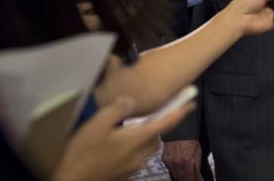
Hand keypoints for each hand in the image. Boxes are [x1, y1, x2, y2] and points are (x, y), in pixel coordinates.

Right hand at [52, 97, 194, 180]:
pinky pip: (136, 158)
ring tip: (132, 127)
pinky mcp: (123, 175)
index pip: (166, 123)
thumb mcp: (96, 124)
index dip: (180, 111)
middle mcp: (139, 155)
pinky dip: (134, 147)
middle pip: (157, 136)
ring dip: (146, 136)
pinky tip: (118, 144)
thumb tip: (131, 101)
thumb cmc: (82, 154)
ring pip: (147, 148)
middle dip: (159, 124)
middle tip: (154, 112)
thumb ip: (117, 110)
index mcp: (136, 140)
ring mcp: (132, 168)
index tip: (191, 102)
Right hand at [162, 140, 201, 180]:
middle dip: (186, 177)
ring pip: (175, 174)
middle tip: (189, 176)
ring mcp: (170, 161)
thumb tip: (197, 173)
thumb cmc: (190, 138)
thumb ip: (197, 164)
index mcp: (187, 161)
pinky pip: (170, 168)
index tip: (194, 179)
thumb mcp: (198, 151)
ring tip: (184, 172)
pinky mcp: (165, 158)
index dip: (192, 179)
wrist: (180, 130)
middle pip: (182, 177)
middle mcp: (178, 163)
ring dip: (180, 174)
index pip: (190, 178)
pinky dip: (174, 168)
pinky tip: (178, 165)